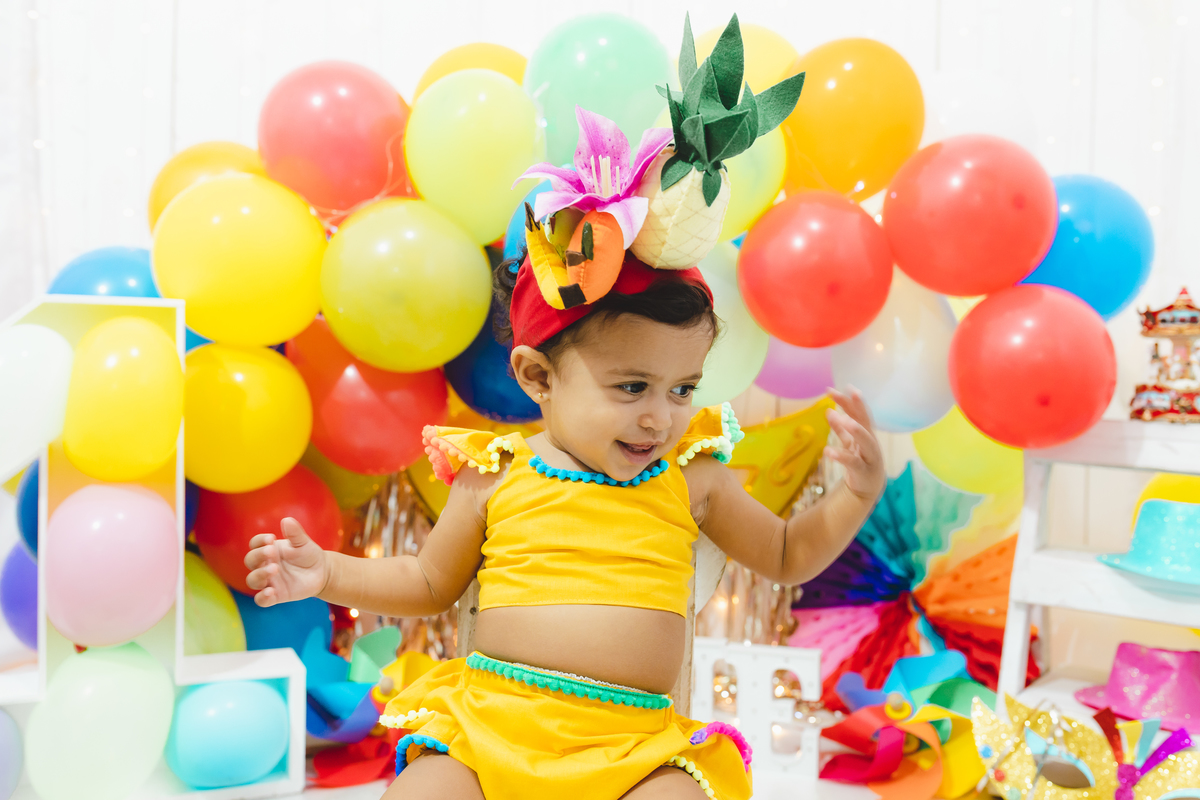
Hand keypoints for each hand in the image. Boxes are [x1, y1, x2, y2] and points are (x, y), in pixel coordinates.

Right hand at [244, 517, 328, 606]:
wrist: (322, 572)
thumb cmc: (308, 555)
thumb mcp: (304, 543)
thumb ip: (295, 533)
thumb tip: (287, 520)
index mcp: (269, 550)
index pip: (255, 544)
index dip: (259, 541)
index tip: (271, 538)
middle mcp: (265, 565)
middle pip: (250, 561)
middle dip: (258, 555)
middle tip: (271, 551)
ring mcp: (269, 581)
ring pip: (253, 580)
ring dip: (259, 574)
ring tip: (274, 569)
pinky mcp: (276, 595)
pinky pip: (262, 600)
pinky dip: (263, 597)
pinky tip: (271, 592)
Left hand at [825, 387, 885, 501]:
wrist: (867, 489)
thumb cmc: (859, 461)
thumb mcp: (849, 443)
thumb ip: (840, 428)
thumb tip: (829, 410)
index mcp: (866, 433)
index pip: (859, 413)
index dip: (850, 400)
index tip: (840, 388)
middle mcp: (870, 441)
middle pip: (865, 421)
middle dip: (857, 406)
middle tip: (849, 392)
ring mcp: (869, 456)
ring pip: (866, 441)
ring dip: (856, 430)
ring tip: (844, 420)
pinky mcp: (863, 471)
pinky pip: (853, 462)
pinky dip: (841, 456)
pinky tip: (828, 451)